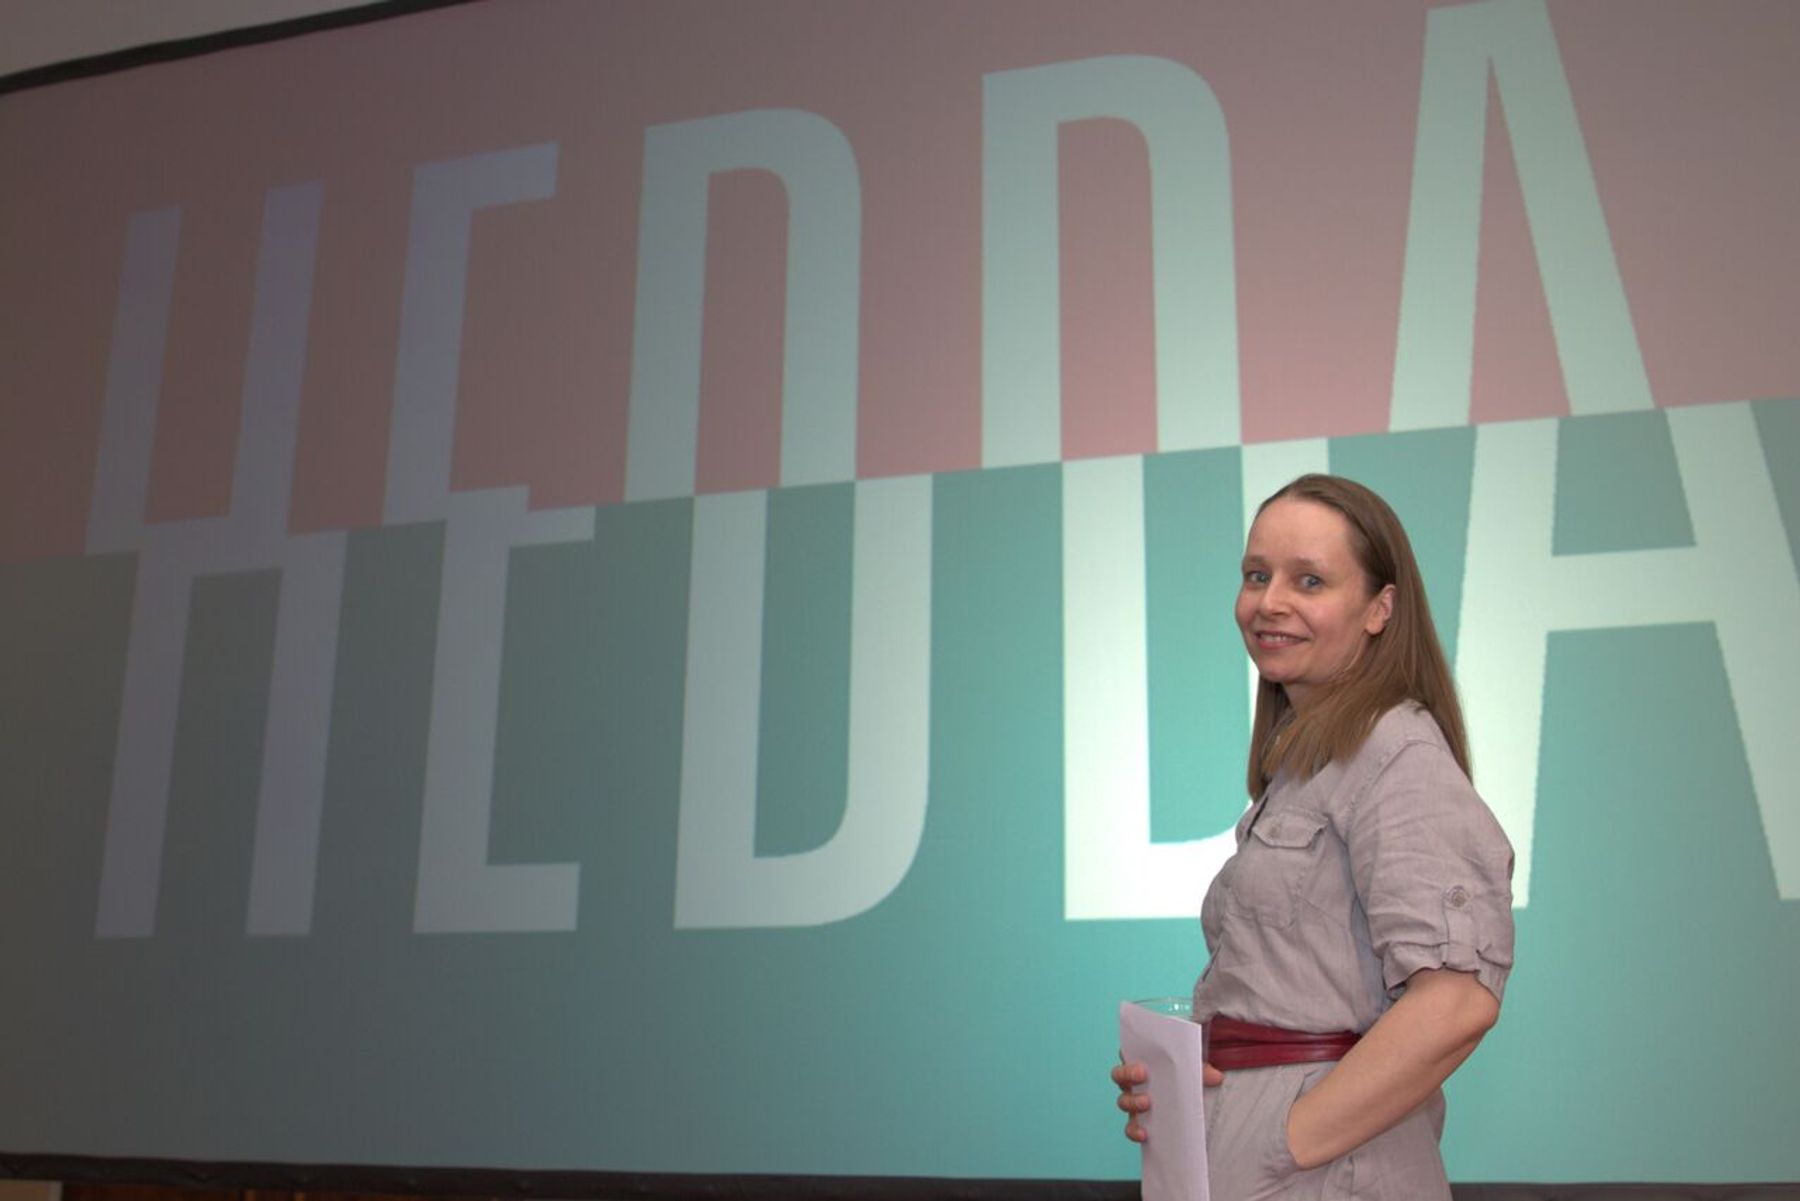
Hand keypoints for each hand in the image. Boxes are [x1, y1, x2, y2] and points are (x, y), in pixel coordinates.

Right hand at [1112, 1058, 1226, 1142]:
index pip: (1127, 1054)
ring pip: (1123, 1101)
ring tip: (1147, 1103)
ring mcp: (1135, 1101)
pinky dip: (1134, 1131)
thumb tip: (1216, 1077)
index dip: (1129, 1057)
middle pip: (1120, 1076)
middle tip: (1143, 1076)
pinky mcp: (1140, 1122)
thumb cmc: (1187, 1076)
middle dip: (1128, 1076)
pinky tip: (1144, 1134)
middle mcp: (1134, 1081)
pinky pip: (1131, 1127)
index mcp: (1143, 1061)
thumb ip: (1203, 1070)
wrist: (1192, 1097)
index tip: (1143, 1065)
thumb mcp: (1195, 1068)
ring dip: (1132, 1102)